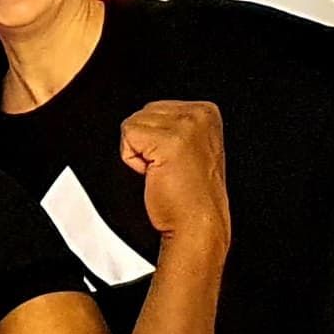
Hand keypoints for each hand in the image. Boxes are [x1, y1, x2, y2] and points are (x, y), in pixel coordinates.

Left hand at [120, 101, 229, 246]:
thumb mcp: (189, 147)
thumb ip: (172, 126)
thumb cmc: (190, 195)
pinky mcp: (169, 141)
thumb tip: (146, 118)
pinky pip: (127, 137)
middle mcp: (200, 115)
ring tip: (163, 171)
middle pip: (141, 114)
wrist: (198, 224)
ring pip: (132, 124)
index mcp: (206, 112)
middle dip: (145, 144)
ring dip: (139, 153)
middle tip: (167, 168)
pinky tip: (154, 174)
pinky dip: (132, 160)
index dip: (153, 139)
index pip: (153, 109)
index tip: (173, 160)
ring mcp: (186, 126)